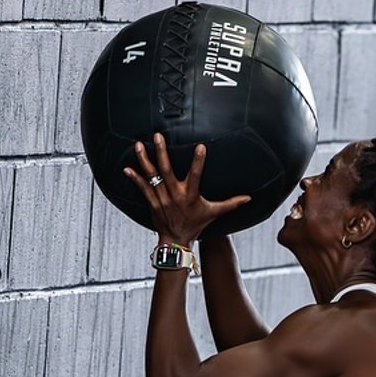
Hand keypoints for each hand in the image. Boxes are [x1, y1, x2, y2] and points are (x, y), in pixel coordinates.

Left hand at [125, 136, 251, 245]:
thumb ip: (231, 204)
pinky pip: (141, 188)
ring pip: (151, 176)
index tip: (200, 146)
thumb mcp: (214, 213)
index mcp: (190, 195)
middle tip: (158, 137)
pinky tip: (126, 168)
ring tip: (138, 145)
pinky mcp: (152, 202)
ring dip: (144, 160)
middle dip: (162, 152)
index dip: (198, 161)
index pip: (195, 175)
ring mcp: (161, 198)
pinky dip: (134, 178)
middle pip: (167, 170)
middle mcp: (174, 195)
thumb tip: (248, 198)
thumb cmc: (195, 224)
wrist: (176, 240)